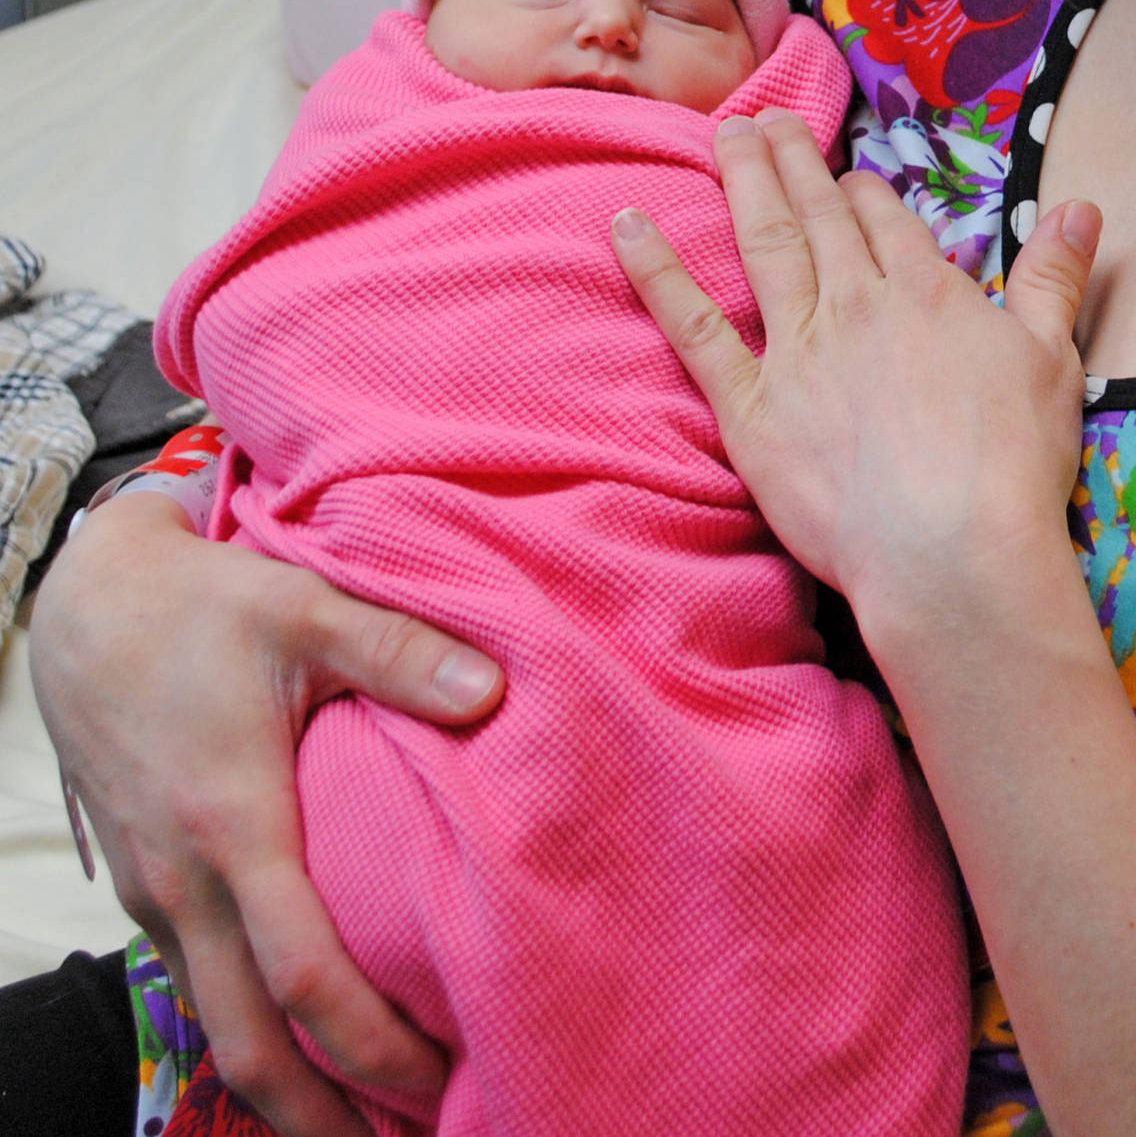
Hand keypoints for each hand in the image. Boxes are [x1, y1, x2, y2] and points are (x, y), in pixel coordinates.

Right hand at [31, 491, 503, 1136]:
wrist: (88, 606)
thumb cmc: (204, 606)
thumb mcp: (306, 608)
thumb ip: (401, 651)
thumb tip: (491, 691)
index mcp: (231, 824)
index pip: (303, 974)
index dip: (369, 1044)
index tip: (439, 1082)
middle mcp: (184, 881)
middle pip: (249, 1043)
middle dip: (322, 1117)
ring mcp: (156, 892)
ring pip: (217, 1026)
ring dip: (287, 1088)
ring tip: (368, 1125)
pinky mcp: (148, 886)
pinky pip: (199, 986)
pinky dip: (253, 1032)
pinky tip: (308, 1042)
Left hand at [612, 107, 1100, 634]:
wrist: (951, 551)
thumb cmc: (1012, 465)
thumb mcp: (1054, 359)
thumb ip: (1056, 277)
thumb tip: (1081, 206)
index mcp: (925, 293)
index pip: (886, 220)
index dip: (864, 191)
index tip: (846, 174)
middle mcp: (854, 305)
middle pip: (819, 216)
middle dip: (793, 162)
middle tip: (765, 117)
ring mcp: (796, 353)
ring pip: (764, 245)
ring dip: (743, 183)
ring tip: (725, 134)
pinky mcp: (750, 409)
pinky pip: (693, 329)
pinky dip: (658, 273)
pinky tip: (628, 225)